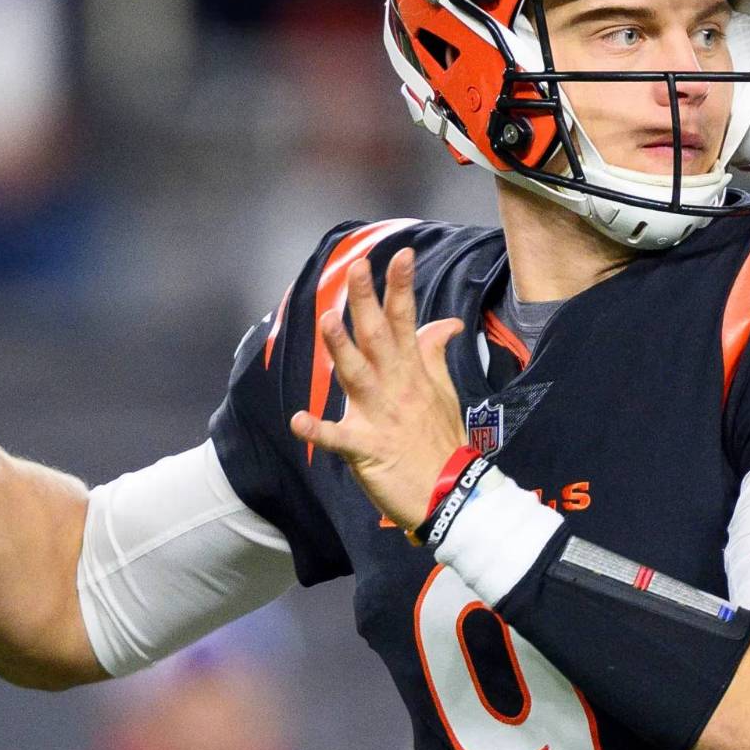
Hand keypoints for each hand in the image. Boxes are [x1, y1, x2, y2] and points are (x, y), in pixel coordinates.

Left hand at [291, 249, 468, 532]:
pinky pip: (339, 438)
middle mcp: (396, 387)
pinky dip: (318, 430)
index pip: (406, 321)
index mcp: (412, 373)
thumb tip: (446, 322)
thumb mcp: (444, 393)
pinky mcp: (367, 449)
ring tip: (327, 322)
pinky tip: (297, 420)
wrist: (452, 495)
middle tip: (358, 267)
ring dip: (342, 349)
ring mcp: (381, 417)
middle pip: (378, 337)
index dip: (401, 287)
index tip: (400, 254)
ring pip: (357, 376)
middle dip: (367, 301)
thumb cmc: (443, 443)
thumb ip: (435, 354)